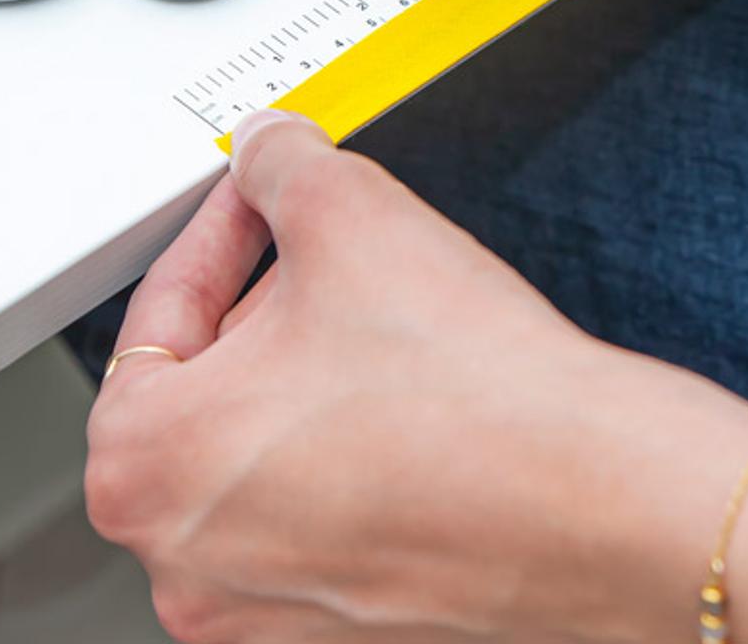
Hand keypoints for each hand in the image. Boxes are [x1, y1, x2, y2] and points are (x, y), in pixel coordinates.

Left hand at [85, 112, 747, 643]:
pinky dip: (351, 445)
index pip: (157, 311)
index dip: (216, 231)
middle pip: (209, 385)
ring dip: (312, 372)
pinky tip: (414, 397)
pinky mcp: (343, 623)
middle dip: (268, 301)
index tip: (254, 199)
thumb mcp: (348, 212)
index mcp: (148, 466)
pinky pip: (321, 506)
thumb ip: (278, 163)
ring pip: (266, 447)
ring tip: (385, 320)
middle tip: (326, 249)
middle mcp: (189, 560)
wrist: (599, 502)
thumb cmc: (470, 395)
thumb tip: (267, 151)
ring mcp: (264, 608)